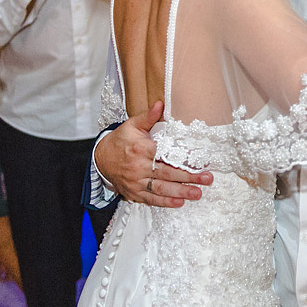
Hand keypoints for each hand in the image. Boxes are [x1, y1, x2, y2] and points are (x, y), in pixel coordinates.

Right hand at [96, 101, 212, 206]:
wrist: (100, 160)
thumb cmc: (120, 141)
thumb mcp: (132, 125)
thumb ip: (148, 116)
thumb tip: (161, 104)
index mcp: (140, 148)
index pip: (165, 154)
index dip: (182, 158)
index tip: (199, 160)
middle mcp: (138, 167)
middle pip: (167, 173)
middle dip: (188, 177)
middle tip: (206, 178)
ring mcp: (136, 182)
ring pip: (161, 189)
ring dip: (180, 192)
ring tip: (197, 193)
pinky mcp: (134, 193)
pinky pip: (151, 199)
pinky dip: (165, 202)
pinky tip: (179, 202)